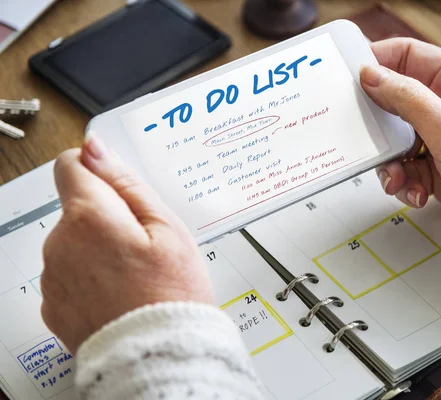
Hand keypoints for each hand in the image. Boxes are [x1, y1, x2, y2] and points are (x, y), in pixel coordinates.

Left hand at [41, 136, 213, 351]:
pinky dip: (90, 277)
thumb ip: (127, 184)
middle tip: (144, 244)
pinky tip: (121, 291)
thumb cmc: (171, 293)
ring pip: (74, 242)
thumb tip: (95, 149)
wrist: (157, 355)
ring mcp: (54, 277)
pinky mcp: (53, 304)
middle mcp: (60, 244)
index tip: (119, 188)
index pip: (71, 165)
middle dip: (107, 216)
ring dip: (98, 248)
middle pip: (78, 208)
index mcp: (89, 217)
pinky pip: (70, 274)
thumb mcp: (167, 228)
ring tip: (135, 273)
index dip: (99, 170)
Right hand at [360, 38, 440, 260]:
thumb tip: (372, 76)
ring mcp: (439, 138)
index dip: (377, 61)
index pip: (407, 56)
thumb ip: (408, 100)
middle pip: (394, 100)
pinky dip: (403, 182)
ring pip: (393, 139)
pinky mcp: (434, 166)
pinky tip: (417, 193)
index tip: (350, 78)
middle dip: (377, 124)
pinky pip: (403, 167)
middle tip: (366, 137)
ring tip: (398, 178)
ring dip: (390, 162)